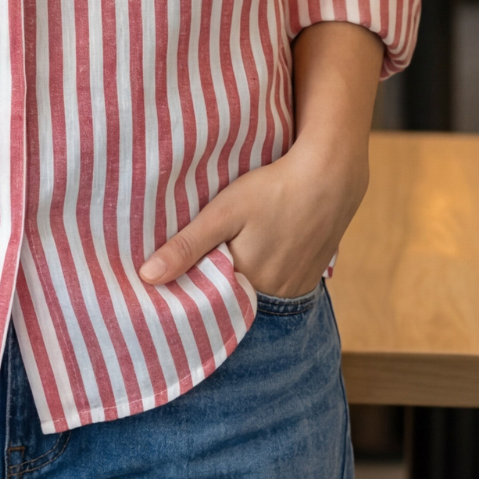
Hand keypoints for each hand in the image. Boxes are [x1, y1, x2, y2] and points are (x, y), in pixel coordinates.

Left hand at [138, 134, 367, 298]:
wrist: (331, 176)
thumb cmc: (273, 189)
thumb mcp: (223, 212)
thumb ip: (186, 246)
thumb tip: (147, 278)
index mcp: (248, 284)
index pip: (210, 302)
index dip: (192, 291)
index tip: (171, 283)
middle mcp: (276, 297)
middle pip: (235, 300)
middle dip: (215, 288)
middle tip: (197, 265)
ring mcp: (297, 289)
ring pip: (259, 295)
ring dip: (242, 282)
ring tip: (227, 256)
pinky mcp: (311, 277)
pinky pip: (280, 287)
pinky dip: (266, 277)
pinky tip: (259, 252)